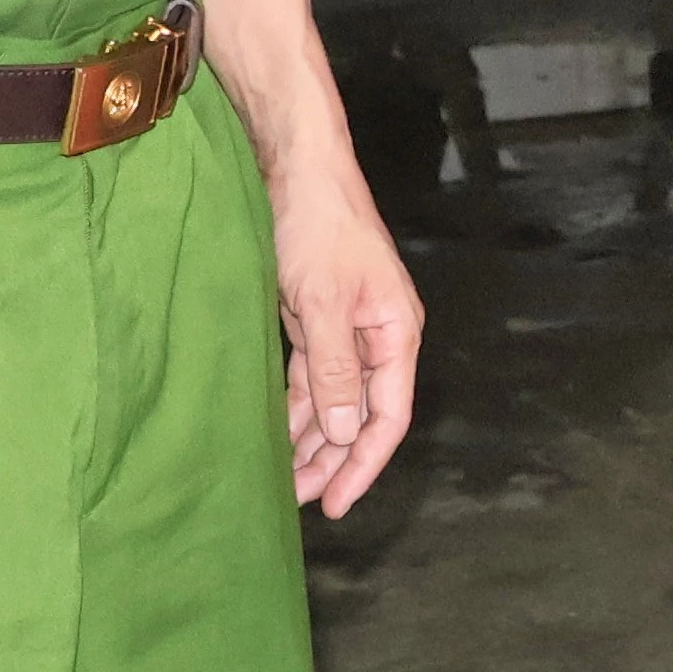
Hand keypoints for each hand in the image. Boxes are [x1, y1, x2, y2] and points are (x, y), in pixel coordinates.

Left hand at [269, 147, 420, 515]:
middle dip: (332, 460)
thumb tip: (344, 431)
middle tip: (297, 500)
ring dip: (311, 439)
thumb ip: (334, 371)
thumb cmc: (317, 226)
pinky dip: (295, 406)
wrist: (296, 167)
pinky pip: (310, 377)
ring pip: (333, 400)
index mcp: (396, 334)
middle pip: (361, 415)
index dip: (363, 465)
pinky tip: (276, 432)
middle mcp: (378, 338)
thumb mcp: (323, 304)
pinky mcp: (317, 318)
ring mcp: (348, 329)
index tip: (335, 504)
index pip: (388, 417)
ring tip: (283, 478)